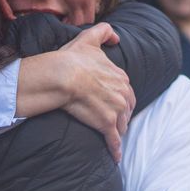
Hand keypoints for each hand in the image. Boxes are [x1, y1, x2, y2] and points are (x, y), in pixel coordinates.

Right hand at [23, 23, 133, 161]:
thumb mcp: (90, 38)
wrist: (62, 76)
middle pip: (127, 110)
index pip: (126, 92)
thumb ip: (104, 32)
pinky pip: (113, 141)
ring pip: (121, 125)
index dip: (121, 99)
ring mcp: (116, 110)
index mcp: (121, 77)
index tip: (116, 104)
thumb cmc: (72, 58)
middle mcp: (123, 94)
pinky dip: (115, 150)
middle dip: (122, 116)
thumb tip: (116, 36)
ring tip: (112, 138)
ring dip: (118, 132)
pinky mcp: (106, 124)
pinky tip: (115, 158)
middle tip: (114, 122)